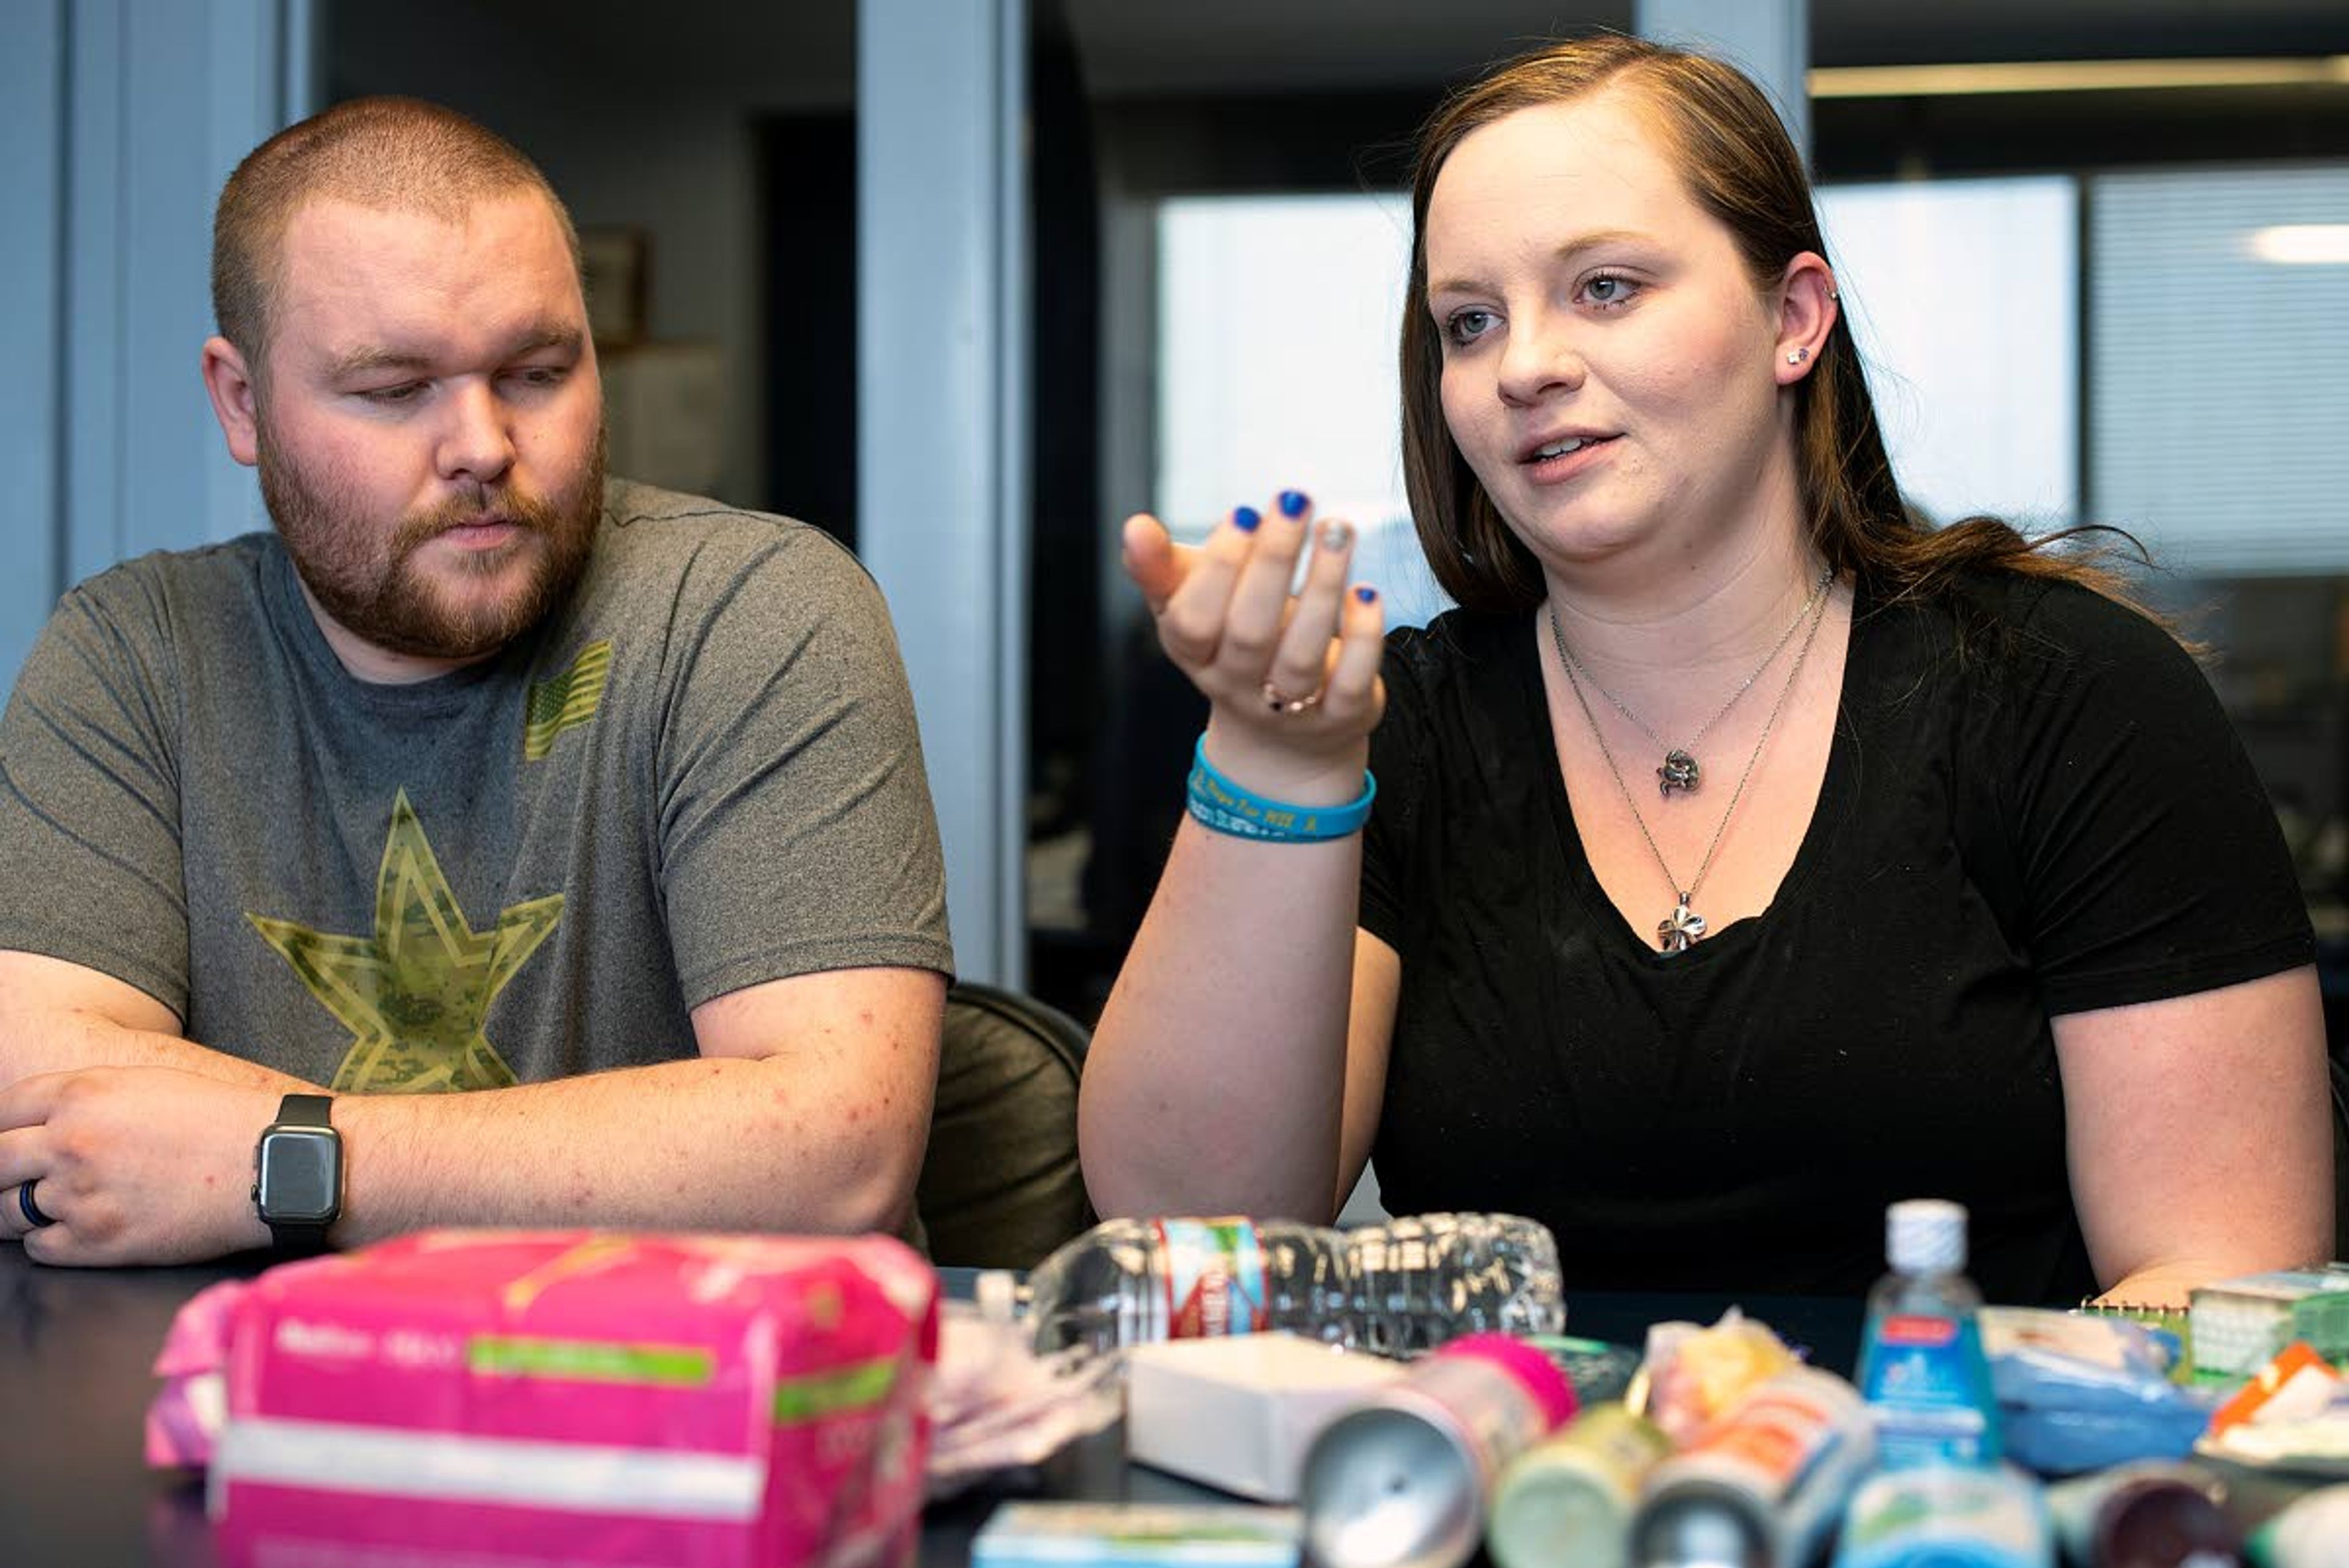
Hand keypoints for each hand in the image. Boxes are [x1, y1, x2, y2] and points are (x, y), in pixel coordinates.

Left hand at [0, 1068, 275, 1264]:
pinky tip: (81, 1225)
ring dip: (19, 1208)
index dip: (0, 1126)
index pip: (0, 1108)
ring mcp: (80, 1194)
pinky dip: (50, 1239)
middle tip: (16, 1178)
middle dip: (0, 1170)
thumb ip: (85, 1098)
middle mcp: (71, 1142)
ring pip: (6, 1211)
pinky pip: (39, 1247)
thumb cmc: (218, 1118)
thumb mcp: (147, 1084)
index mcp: (82, 1093)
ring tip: (53, 1203)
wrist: (272, 1164)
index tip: (9, 1140)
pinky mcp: (98, 1241)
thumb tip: (38, 1124)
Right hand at [1121, 492, 1386, 796]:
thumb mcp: (1189, 605)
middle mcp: (1237, 685)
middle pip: (1249, 632)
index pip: (1193, 620)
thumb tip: (1135, 527)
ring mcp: (1289, 708)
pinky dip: (1361, 637)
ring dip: (1322, 587)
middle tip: (1295, 501)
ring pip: (1301, 655)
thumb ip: (1161, 567)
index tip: (1245, 512)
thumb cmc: (1232, 642)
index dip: (1217, 569)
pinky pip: (1350, 682)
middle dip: (1272, 562)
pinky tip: (1366, 592)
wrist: (1282, 735)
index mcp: (1194, 654)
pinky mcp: (1339, 716)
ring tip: (1337, 529)